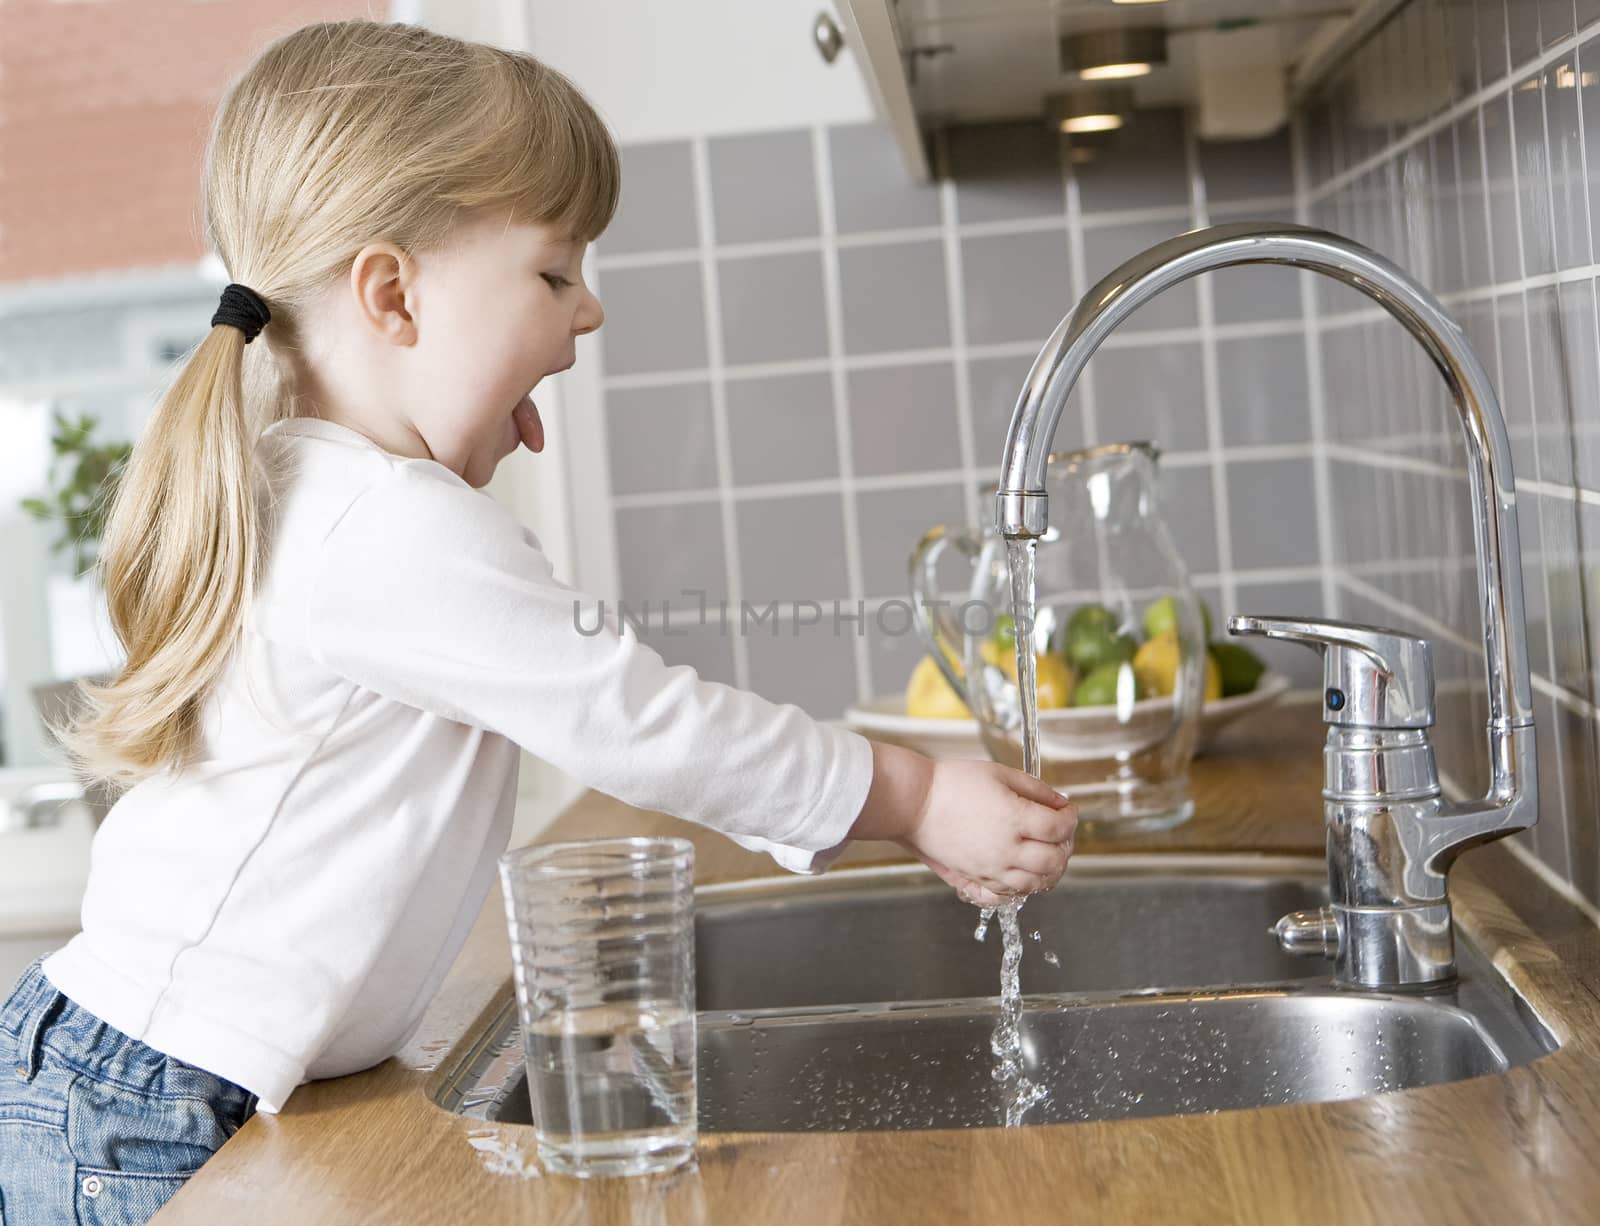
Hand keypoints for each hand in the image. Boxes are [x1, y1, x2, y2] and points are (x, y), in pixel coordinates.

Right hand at [902, 760, 1076, 907]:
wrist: (913, 803)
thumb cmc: (950, 784)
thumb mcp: (999, 773)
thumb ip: (1035, 789)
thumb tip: (1059, 802)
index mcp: (1014, 819)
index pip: (1059, 828)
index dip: (1070, 818)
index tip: (1068, 811)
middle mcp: (1006, 850)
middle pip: (1054, 861)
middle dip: (1065, 846)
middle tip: (1060, 833)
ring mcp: (990, 869)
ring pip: (1035, 884)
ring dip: (1048, 871)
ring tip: (1046, 854)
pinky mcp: (974, 878)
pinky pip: (1005, 896)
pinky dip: (1020, 889)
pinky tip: (1021, 874)